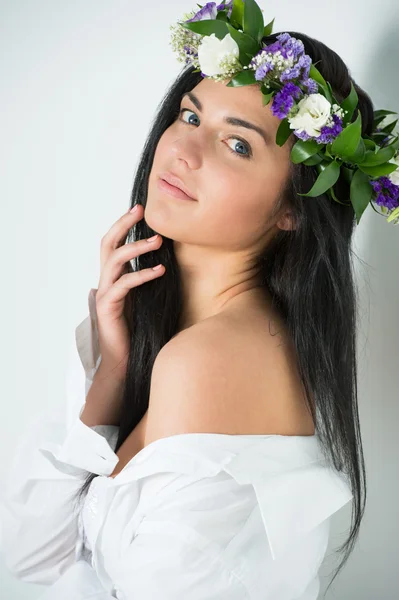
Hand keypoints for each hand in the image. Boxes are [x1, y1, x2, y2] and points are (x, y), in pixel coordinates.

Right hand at [94, 204, 164, 379]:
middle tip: (142, 211)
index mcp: (113, 277)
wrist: (124, 360)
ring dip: (136, 247)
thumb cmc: (138, 329)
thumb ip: (148, 279)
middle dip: (123, 224)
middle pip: (107, 243)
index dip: (124, 224)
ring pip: (114, 260)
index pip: (113, 243)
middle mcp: (105, 281)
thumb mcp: (146, 298)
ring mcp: (104, 293)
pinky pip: (124, 285)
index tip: (141, 209)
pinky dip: (142, 275)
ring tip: (158, 241)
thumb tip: (169, 259)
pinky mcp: (108, 307)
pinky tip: (159, 270)